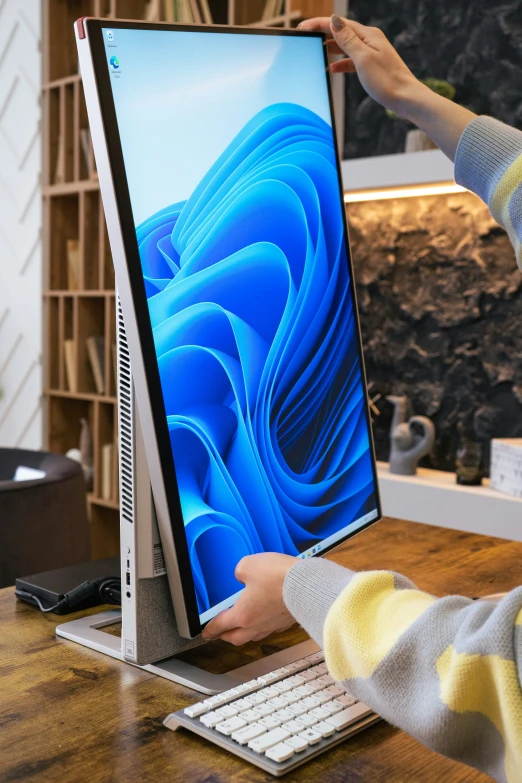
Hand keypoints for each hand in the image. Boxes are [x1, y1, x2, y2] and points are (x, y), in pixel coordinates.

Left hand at [201, 553, 296, 645]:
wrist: (307, 586)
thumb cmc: (278, 577)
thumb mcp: (248, 564)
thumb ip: (239, 571)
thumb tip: (241, 575)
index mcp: (242, 614)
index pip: (220, 625)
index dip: (210, 629)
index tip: (206, 633)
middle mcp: (256, 624)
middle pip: (236, 638)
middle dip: (226, 636)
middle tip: (222, 632)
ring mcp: (273, 624)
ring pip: (254, 636)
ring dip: (246, 633)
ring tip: (243, 626)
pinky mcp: (287, 621)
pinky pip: (271, 629)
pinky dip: (265, 626)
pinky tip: (267, 617)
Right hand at [298, 15, 422, 118]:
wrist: (406, 98)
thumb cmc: (386, 80)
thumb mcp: (363, 58)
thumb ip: (347, 40)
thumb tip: (334, 20)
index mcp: (368, 35)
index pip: (339, 24)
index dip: (319, 24)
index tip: (303, 27)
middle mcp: (370, 40)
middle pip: (342, 32)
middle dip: (324, 34)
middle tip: (306, 37)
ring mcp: (372, 53)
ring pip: (346, 46)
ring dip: (331, 48)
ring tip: (317, 51)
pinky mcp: (372, 66)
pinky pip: (352, 60)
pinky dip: (341, 63)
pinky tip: (332, 69)